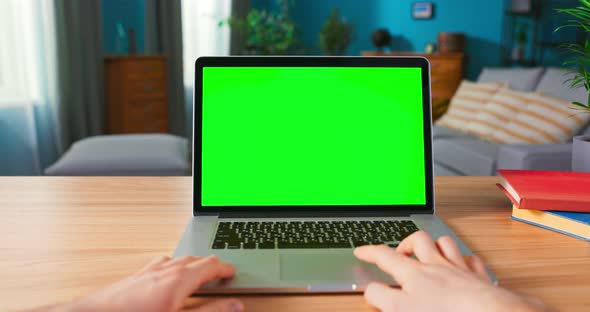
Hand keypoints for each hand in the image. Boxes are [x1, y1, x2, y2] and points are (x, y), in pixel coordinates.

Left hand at [53, 255, 242, 311]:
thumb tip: (235, 306)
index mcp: (179, 278)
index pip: (210, 265)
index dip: (225, 269)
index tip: (232, 273)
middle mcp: (164, 269)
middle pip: (195, 259)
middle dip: (210, 265)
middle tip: (220, 273)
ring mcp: (147, 271)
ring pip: (177, 260)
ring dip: (192, 265)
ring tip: (198, 272)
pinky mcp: (134, 277)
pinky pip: (160, 264)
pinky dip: (173, 267)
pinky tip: (166, 275)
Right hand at [354, 231, 553, 311]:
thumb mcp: (401, 309)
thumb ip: (382, 298)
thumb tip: (370, 290)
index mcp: (414, 274)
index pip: (385, 256)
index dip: (369, 251)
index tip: (361, 251)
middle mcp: (436, 265)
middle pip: (417, 240)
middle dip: (405, 242)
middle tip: (399, 253)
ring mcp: (459, 269)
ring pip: (444, 243)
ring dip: (433, 245)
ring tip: (428, 253)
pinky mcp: (478, 278)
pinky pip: (470, 259)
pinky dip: (463, 259)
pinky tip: (461, 265)